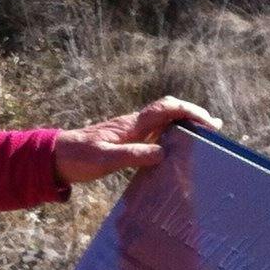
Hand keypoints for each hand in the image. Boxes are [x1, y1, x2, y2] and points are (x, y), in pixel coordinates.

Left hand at [52, 94, 223, 183]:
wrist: (54, 157)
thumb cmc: (77, 158)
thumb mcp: (105, 159)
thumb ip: (132, 155)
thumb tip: (162, 153)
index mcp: (131, 125)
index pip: (165, 109)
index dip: (189, 111)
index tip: (208, 122)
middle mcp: (132, 125)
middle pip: (169, 111)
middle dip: (193, 116)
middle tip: (215, 127)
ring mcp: (128, 132)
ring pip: (162, 122)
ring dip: (183, 126)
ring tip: (203, 136)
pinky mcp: (124, 141)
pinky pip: (153, 134)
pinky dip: (170, 136)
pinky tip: (174, 148)